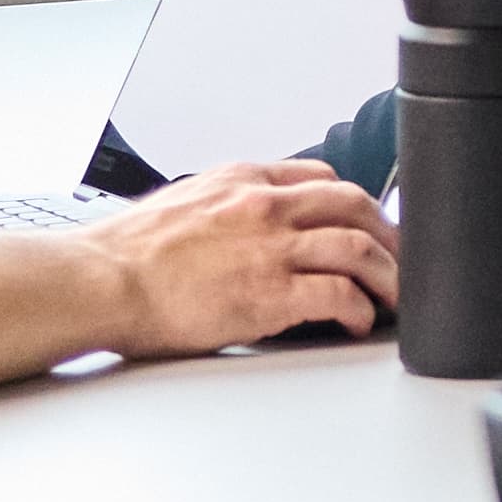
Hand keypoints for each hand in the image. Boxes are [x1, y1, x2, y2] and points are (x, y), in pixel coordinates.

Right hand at [89, 157, 396, 358]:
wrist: (100, 281)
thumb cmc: (128, 255)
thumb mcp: (183, 204)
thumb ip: (225, 207)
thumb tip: (245, 225)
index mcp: (242, 179)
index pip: (322, 178)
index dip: (357, 206)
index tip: (370, 229)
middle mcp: (263, 205)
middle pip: (355, 205)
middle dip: (389, 235)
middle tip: (401, 262)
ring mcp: (269, 247)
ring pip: (359, 247)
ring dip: (389, 275)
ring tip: (395, 299)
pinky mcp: (269, 292)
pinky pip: (339, 294)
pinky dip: (360, 309)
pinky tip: (358, 322)